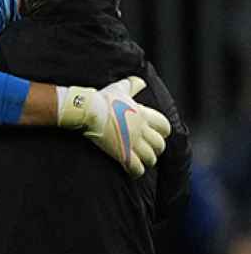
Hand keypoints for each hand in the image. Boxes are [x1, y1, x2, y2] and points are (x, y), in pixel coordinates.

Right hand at [57, 76, 171, 176]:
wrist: (88, 110)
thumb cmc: (103, 99)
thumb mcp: (120, 88)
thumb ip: (132, 85)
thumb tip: (139, 81)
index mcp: (144, 115)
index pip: (164, 127)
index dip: (163, 132)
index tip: (158, 135)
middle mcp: (142, 130)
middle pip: (159, 145)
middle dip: (156, 149)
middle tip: (150, 151)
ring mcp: (132, 142)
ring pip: (150, 158)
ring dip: (148, 161)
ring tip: (144, 163)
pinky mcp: (121, 153)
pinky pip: (136, 167)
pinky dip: (137, 171)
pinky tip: (134, 172)